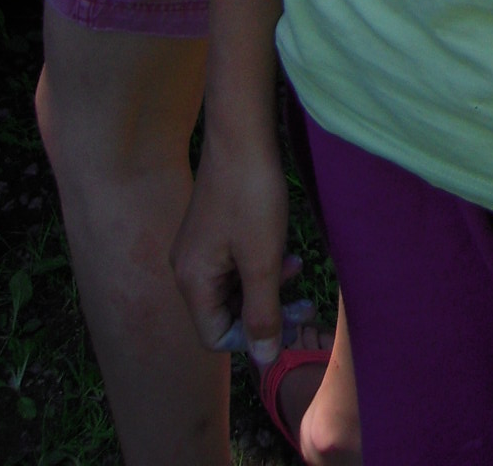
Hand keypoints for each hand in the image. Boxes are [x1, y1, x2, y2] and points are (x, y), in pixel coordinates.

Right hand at [172, 124, 291, 366]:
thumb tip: (264, 358)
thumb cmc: (251, 195)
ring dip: (267, 286)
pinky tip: (285, 250)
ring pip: (235, 286)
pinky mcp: (214, 228)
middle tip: (305, 304)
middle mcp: (188, 268)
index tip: (290, 324)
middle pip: (226, 312)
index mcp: (192, 282)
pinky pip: (236, 263)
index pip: (217, 335)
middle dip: (266, 310)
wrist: (243, 133)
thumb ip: (263, 312)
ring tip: (296, 268)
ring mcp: (200, 247)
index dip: (254, 338)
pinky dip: (261, 264)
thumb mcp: (263, 260)